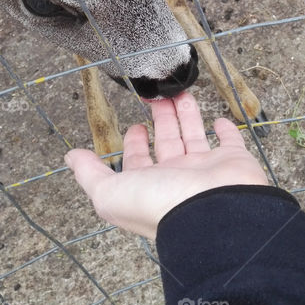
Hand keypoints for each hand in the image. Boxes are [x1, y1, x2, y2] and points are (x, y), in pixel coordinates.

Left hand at [65, 91, 268, 238]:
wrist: (212, 211)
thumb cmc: (160, 204)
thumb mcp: (110, 192)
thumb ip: (90, 174)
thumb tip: (70, 158)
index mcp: (150, 185)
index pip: (139, 161)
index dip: (134, 143)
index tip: (135, 126)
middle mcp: (178, 178)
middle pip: (167, 144)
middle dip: (160, 121)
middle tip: (155, 98)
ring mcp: (206, 169)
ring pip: (193, 136)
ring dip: (185, 116)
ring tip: (178, 93)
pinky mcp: (233, 160)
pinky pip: (230, 141)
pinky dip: (225, 130)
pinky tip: (218, 119)